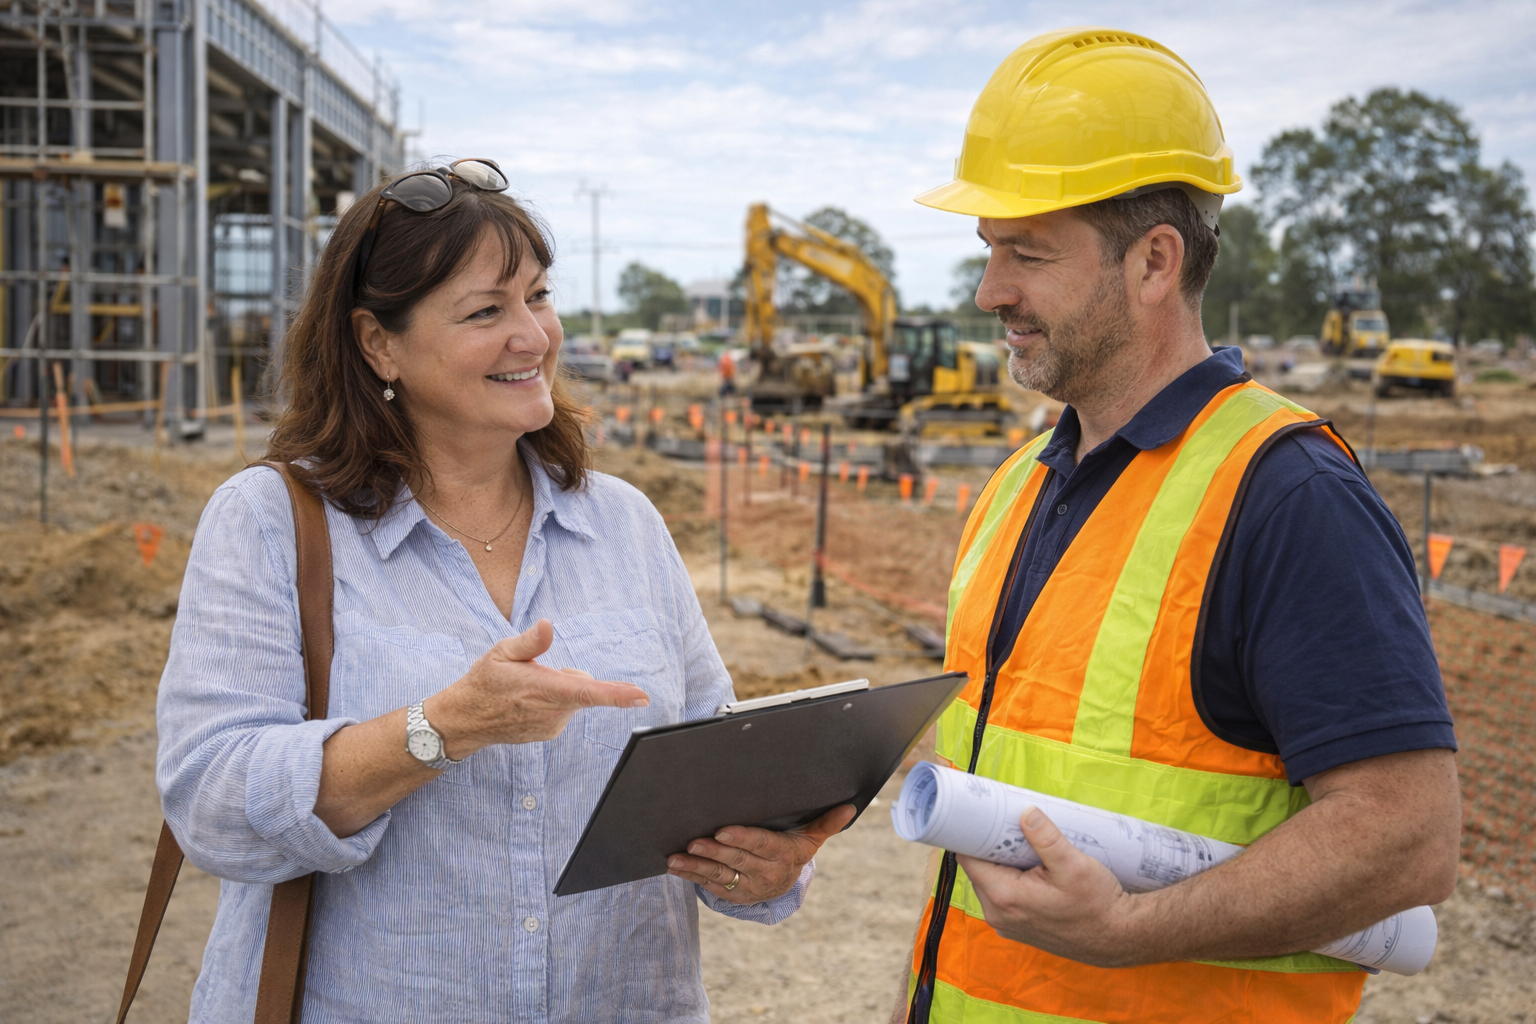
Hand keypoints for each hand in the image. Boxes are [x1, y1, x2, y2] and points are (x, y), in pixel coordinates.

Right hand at [428, 618, 649, 756]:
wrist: (466, 719)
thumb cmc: (485, 681)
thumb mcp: (502, 652)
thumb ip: (530, 641)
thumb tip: (549, 625)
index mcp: (544, 689)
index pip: (587, 692)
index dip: (616, 694)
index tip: (641, 696)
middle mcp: (552, 711)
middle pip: (583, 686)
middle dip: (569, 675)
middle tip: (533, 673)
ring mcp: (552, 725)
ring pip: (573, 698)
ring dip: (559, 690)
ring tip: (526, 689)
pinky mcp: (550, 732)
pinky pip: (564, 710)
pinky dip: (553, 702)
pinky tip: (527, 703)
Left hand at [667, 804, 856, 903]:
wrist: (784, 887)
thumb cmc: (794, 850)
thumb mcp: (811, 838)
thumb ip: (827, 823)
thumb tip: (851, 806)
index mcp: (783, 856)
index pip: (761, 845)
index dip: (743, 839)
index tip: (723, 831)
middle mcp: (765, 875)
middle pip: (737, 862)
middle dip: (714, 851)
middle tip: (695, 840)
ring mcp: (747, 887)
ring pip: (719, 875)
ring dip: (696, 865)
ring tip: (676, 856)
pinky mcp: (731, 894)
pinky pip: (708, 884)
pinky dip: (690, 874)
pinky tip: (673, 865)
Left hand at [957, 805, 1135, 967]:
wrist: (1118, 938)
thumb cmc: (1098, 904)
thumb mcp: (1074, 865)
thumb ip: (1047, 838)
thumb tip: (1025, 813)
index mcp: (1004, 897)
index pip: (968, 858)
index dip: (971, 834)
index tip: (983, 815)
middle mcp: (998, 914)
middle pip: (978, 869)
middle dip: (989, 846)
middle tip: (1010, 824)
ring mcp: (1007, 924)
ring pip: (990, 882)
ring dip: (1002, 863)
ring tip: (1024, 844)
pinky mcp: (1018, 927)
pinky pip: (1003, 896)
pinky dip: (1012, 879)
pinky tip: (1031, 867)